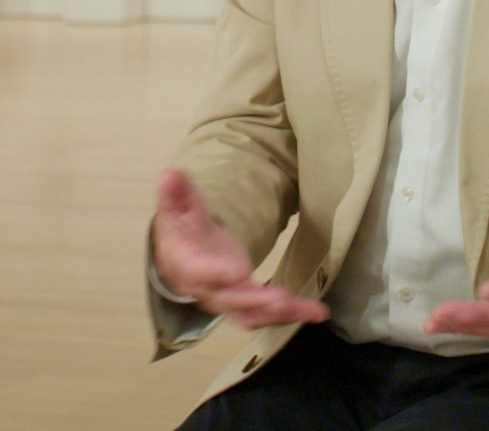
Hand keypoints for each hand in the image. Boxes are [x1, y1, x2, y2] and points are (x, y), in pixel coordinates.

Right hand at [152, 168, 328, 329]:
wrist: (180, 255)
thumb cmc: (182, 227)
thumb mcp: (177, 206)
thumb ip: (176, 192)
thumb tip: (171, 174)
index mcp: (186, 264)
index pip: (200, 272)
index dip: (218, 274)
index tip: (239, 272)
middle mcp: (206, 289)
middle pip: (231, 300)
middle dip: (257, 301)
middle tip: (283, 297)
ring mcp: (227, 299)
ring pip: (253, 315)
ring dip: (282, 314)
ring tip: (313, 310)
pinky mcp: (245, 302)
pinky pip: (267, 314)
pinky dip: (291, 313)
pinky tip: (316, 311)